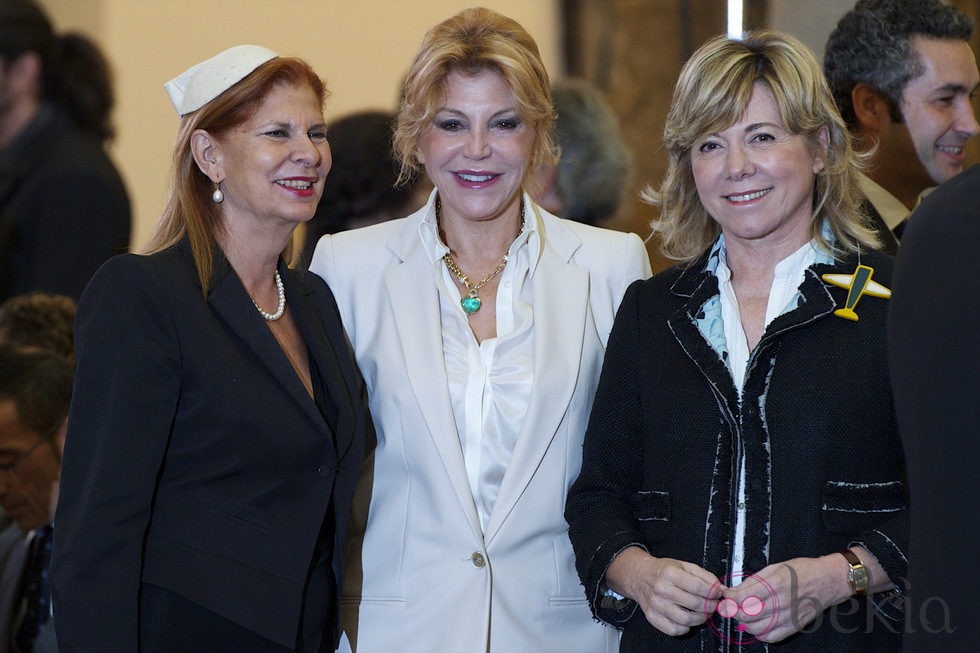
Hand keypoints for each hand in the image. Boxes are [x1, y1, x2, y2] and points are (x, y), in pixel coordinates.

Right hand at [606, 547, 723, 636]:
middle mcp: (661, 589)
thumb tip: (720, 588)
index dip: (713, 592)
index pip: (698, 587)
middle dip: (710, 606)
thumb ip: (704, 575)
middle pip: (694, 604)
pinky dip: (686, 628)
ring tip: (703, 613)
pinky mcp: (653, 617)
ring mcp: (656, 605)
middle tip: (713, 604)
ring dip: (701, 618)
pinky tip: (688, 619)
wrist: (639, 576)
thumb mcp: (684, 565)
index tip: (718, 593)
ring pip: (686, 620)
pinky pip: (674, 630)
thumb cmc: (663, 571)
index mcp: (669, 573)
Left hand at [722, 554, 851, 642]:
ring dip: (744, 622)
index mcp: (775, 584)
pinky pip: (770, 637)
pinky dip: (759, 633)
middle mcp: (781, 602)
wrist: (828, 580)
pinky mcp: (794, 626)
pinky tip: (757, 624)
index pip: (742, 597)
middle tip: (730, 605)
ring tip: (743, 613)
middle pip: (746, 614)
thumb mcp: (775, 567)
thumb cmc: (803, 571)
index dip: (730, 597)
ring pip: (755, 628)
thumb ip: (754, 580)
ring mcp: (788, 616)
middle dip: (733, 610)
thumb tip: (736, 589)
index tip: (727, 595)